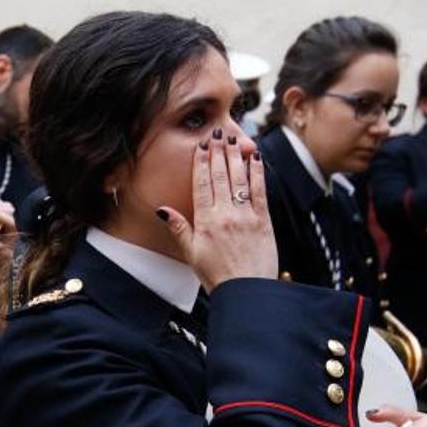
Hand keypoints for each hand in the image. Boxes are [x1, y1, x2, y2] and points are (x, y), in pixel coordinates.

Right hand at [157, 132, 275, 288]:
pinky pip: (260, 190)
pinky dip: (257, 172)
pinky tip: (255, 158)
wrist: (247, 292)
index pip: (202, 184)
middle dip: (218, 153)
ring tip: (233, 139)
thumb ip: (179, 229)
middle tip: (216, 134)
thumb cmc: (218, 276)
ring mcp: (246, 216)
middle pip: (220, 176)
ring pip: (239, 179)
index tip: (200, 147)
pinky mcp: (264, 220)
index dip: (201, 163)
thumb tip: (163, 209)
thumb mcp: (191, 254)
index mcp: (205, 222)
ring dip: (236, 156)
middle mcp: (225, 215)